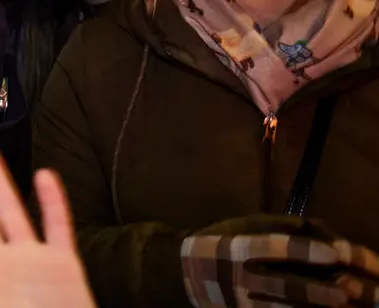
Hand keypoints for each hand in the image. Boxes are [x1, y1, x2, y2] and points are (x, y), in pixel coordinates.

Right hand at [182, 226, 378, 306]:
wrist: (182, 273)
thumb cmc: (217, 242)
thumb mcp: (239, 226)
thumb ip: (274, 226)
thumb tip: (314, 228)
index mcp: (239, 248)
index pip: (274, 248)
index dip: (304, 251)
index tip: (334, 253)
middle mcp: (241, 277)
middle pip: (282, 285)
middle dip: (313, 290)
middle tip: (342, 293)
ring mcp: (242, 302)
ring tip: (335, 307)